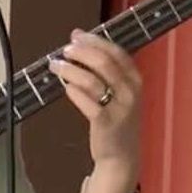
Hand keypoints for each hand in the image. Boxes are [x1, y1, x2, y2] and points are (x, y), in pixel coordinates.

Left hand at [48, 29, 141, 179]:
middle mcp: (130, 92)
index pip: (116, 51)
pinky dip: (73, 91)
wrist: (121, 156)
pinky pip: (86, 101)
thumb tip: (77, 36)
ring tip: (56, 66)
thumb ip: (102, 66)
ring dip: (70, 70)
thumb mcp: (119, 91)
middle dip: (80, 52)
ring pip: (91, 81)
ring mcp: (119, 108)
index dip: (94, 41)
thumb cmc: (116, 118)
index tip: (76, 35)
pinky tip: (65, 87)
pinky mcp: (105, 123)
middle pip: (103, 62)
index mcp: (135, 79)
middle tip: (64, 50)